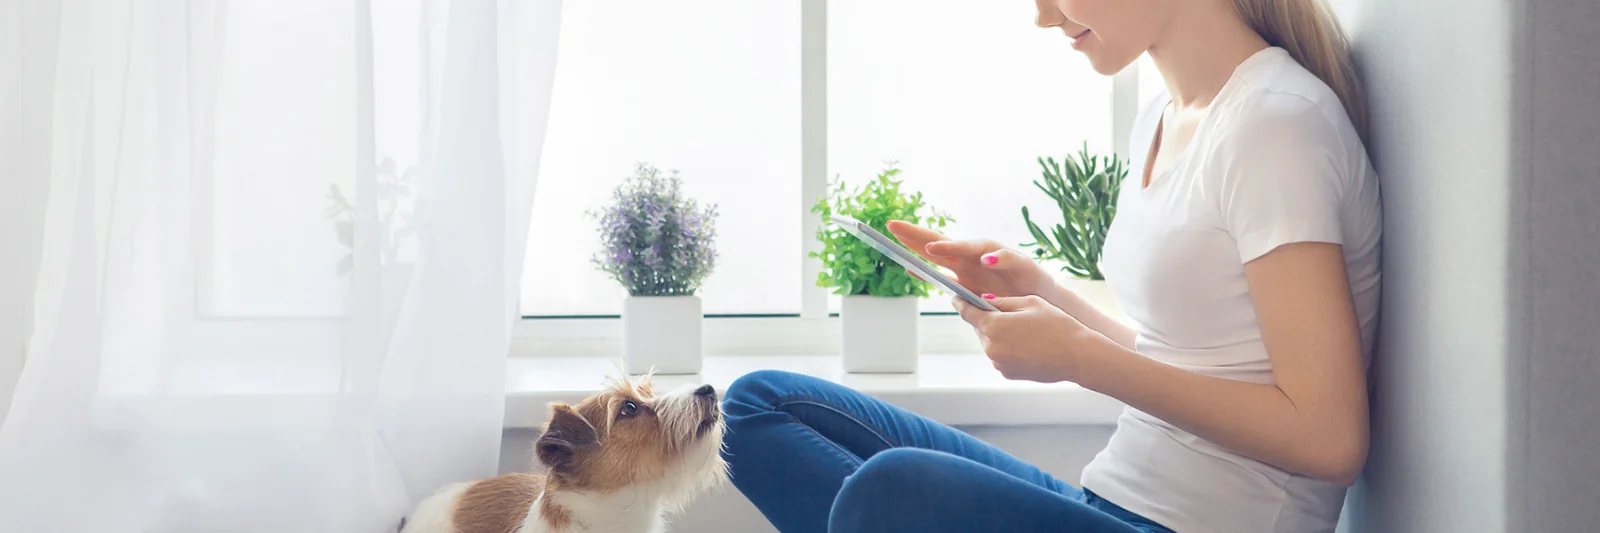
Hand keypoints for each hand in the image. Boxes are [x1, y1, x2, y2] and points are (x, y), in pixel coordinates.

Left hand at [886, 221, 1055, 298]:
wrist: (1044, 304)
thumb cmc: (1006, 297)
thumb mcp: (973, 294)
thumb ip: (948, 283)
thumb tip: (916, 271)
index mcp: (963, 265)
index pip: (934, 251)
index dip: (912, 240)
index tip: (889, 231)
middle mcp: (976, 257)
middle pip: (946, 243)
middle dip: (920, 235)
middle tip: (895, 226)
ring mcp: (997, 259)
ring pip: (974, 248)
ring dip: (954, 247)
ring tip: (933, 248)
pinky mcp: (1022, 264)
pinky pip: (1008, 259)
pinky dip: (998, 259)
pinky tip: (986, 260)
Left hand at [952, 294, 1111, 382]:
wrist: (1077, 355)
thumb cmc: (1057, 325)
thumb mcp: (1030, 303)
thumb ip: (1002, 301)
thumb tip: (984, 300)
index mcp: (994, 326)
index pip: (967, 312)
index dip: (960, 302)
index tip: (956, 297)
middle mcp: (991, 347)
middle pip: (979, 328)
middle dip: (985, 318)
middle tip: (998, 310)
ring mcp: (998, 362)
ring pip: (989, 342)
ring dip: (996, 334)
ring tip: (1018, 328)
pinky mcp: (1007, 373)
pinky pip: (999, 355)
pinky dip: (1005, 347)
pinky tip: (1024, 342)